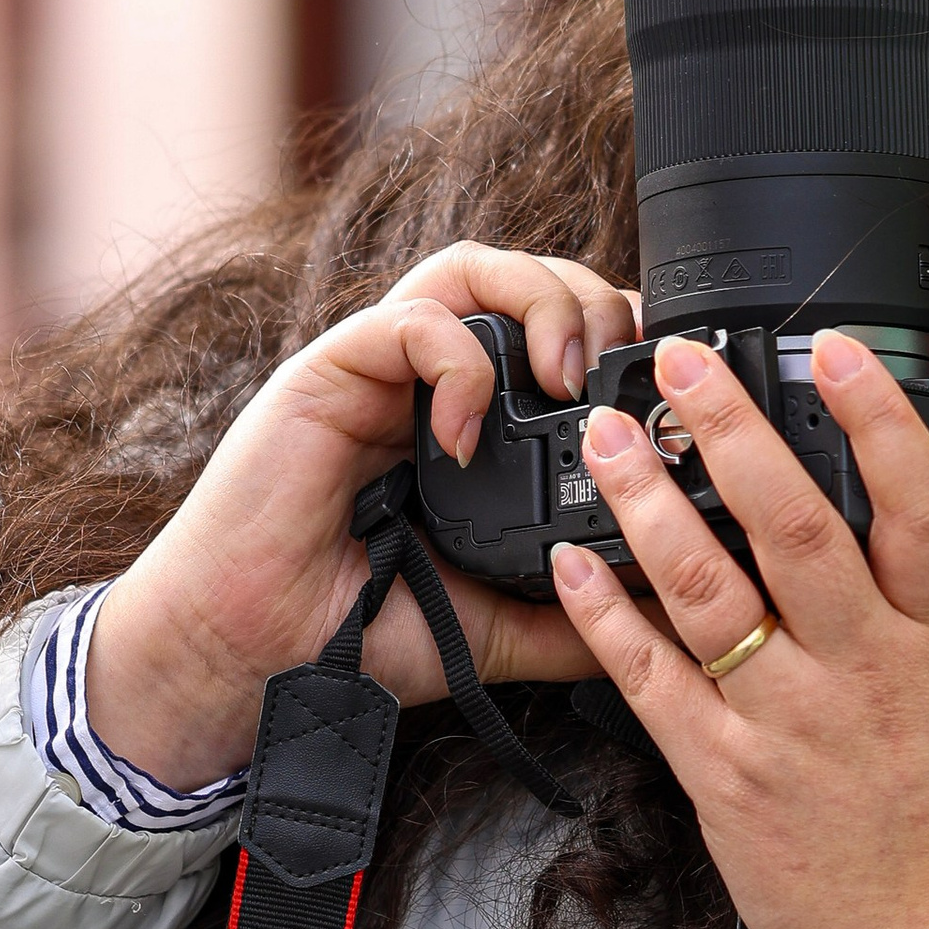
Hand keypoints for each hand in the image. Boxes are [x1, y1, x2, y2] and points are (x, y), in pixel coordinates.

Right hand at [86, 245, 635, 788]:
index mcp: (469, 424)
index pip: (556, 333)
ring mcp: (377, 372)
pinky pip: (409, 321)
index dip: (616, 337)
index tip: (662, 394)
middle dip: (593, 303)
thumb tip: (674, 610)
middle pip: (525, 278)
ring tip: (565, 380)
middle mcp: (426, 383)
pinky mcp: (328, 374)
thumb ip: (580, 611)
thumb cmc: (356, 632)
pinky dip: (456, 365)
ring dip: (540, 303)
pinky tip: (463, 439)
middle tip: (623, 377)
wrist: (254, 659)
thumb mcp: (500, 626)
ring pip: (472, 269)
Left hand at [552, 331, 928, 928]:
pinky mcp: (720, 774)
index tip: (837, 350)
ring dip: (647, 506)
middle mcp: (860, 674)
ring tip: (606, 437)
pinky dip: (606, 618)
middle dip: (730, 433)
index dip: (880, 422)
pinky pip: (650, 682)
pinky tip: (571, 561)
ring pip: (707, 593)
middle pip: (794, 529)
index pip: (919, 509)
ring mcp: (784, 724)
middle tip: (678, 362)